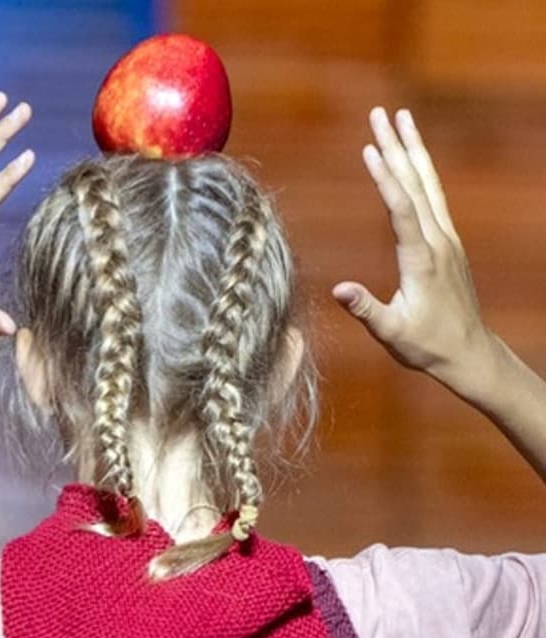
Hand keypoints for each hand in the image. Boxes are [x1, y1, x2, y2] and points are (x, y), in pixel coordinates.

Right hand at [332, 107, 497, 389]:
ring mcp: (446, 239)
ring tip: (400, 119)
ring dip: (412, 149)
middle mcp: (439, 241)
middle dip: (397, 146)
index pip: (402, 209)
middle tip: (381, 114)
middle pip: (416, 184)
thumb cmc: (427, 346)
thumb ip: (367, 310)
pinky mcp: (447, 243)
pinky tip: (412, 159)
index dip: (385, 178)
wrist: (468, 353)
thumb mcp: (392, 334)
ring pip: (428, 184)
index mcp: (423, 259)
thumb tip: (339, 290)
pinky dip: (420, 171)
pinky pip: (432, 196)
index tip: (370, 148)